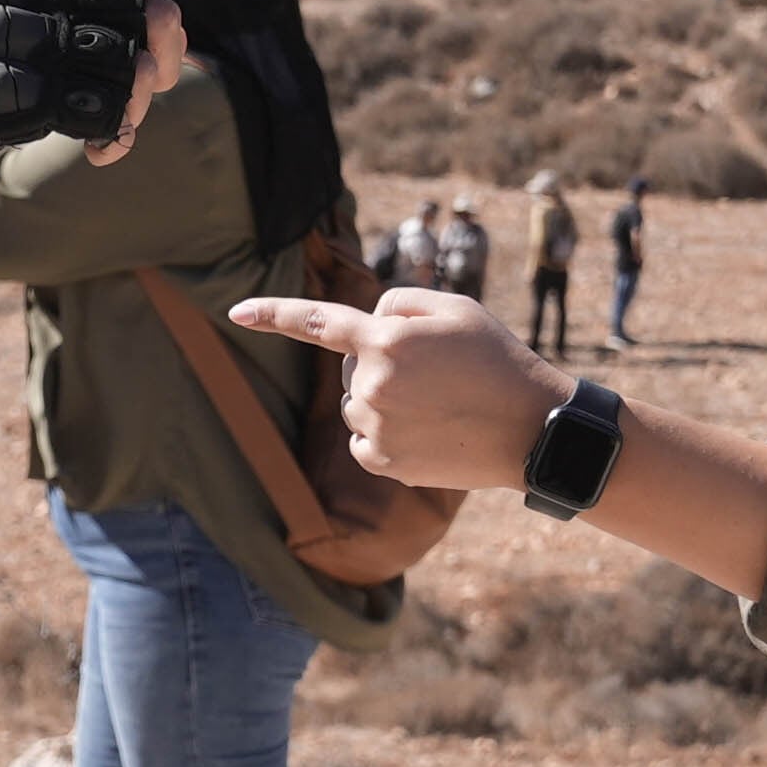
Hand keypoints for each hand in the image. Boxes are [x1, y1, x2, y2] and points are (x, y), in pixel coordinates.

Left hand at [225, 286, 564, 490]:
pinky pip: (364, 443)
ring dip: (385, 402)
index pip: (317, 322)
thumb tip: (370, 323)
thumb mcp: (455, 308)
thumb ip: (399, 304)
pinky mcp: (384, 463)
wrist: (532, 428)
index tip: (235, 312)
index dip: (273, 315)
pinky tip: (428, 433)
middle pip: (352, 370)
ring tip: (439, 405)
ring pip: (358, 407)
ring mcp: (375, 427)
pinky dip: (387, 436)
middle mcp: (371, 385)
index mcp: (384, 340)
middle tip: (439, 373)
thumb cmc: (497, 360)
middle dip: (382, 366)